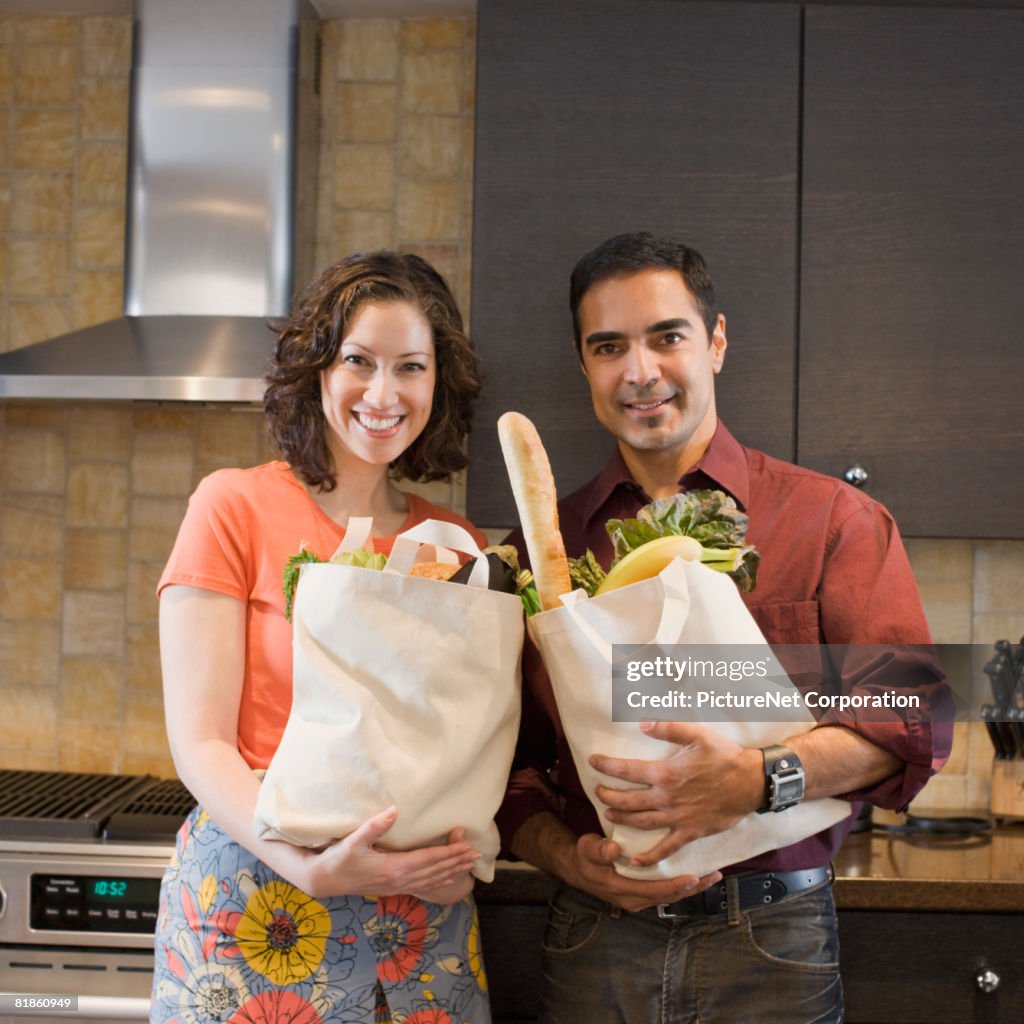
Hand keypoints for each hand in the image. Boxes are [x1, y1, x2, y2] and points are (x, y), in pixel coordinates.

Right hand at [304, 809, 479, 898]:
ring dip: (451, 871)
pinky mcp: (393, 888)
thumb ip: (374, 826)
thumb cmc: (339, 859)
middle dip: (457, 862)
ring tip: (468, 865)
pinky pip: (422, 886)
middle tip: (477, 855)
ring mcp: (396, 887)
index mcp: (393, 868)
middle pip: (435, 870)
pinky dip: (438, 881)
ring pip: (431, 880)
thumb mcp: (354, 840)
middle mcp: (399, 880)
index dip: (449, 853)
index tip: (467, 846)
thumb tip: (395, 810)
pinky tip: (447, 879)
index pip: (428, 859)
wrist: (325, 880)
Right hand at [567, 832, 721, 912]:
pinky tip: (694, 874)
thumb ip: (599, 850)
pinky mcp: (641, 892)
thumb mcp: (587, 850)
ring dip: (691, 887)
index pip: (655, 891)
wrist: (577, 868)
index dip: (676, 886)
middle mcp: (634, 899)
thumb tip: (613, 850)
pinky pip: (665, 891)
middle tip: (715, 875)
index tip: (695, 877)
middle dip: (693, 887)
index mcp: (623, 890)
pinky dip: (681, 884)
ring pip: (670, 896)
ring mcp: (639, 898)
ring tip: (712, 875)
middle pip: (669, 896)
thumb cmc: (584, 857)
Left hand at [589, 721, 763, 866]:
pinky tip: (635, 861)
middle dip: (608, 796)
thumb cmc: (724, 756)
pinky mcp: (690, 832)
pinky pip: (666, 848)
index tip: (593, 762)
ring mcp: (678, 818)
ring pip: (641, 822)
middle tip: (597, 792)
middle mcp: (667, 798)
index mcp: (665, 774)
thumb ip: (668, 728)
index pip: (627, 770)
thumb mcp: (697, 734)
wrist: (750, 782)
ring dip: (622, 819)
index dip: (607, 766)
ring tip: (608, 814)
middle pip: (628, 800)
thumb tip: (642, 723)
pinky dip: (650, 857)